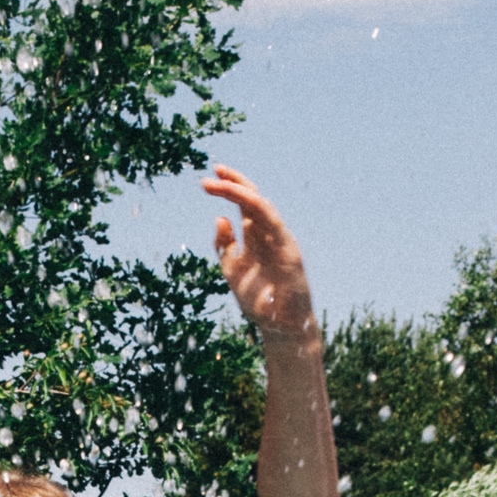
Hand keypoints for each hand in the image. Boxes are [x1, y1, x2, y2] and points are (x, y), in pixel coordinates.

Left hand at [204, 164, 314, 342]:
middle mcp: (268, 233)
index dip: (228, 188)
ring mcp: (280, 240)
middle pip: (253, 198)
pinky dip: (260, 211)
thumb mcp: (232, 269)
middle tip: (214, 171)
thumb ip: (224, 245)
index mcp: (255, 236)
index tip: (208, 179)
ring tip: (221, 184)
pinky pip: (275, 224)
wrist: (279, 326)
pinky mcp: (289, 251)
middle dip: (234, 182)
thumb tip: (219, 218)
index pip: (243, 204)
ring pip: (263, 206)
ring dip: (242, 193)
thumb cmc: (257, 299)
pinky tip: (246, 200)